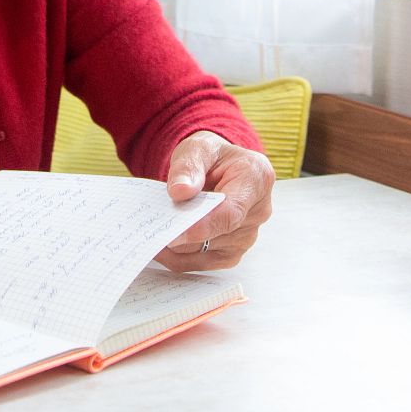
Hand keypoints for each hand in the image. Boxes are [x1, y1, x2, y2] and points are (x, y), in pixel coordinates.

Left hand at [156, 129, 274, 270]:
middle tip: (152, 231)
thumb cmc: (210, 156)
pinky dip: (179, 258)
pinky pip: (202, 264)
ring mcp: (248, 235)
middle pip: (218, 235)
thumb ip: (188, 167)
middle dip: (184, 234)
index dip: (203, 226)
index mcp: (256, 179)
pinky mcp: (233, 252)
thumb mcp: (197, 148)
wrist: (217, 168)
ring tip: (152, 234)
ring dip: (178, 247)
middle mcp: (258, 211)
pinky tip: (160, 246)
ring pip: (207, 253)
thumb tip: (180, 192)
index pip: (231, 212)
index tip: (174, 234)